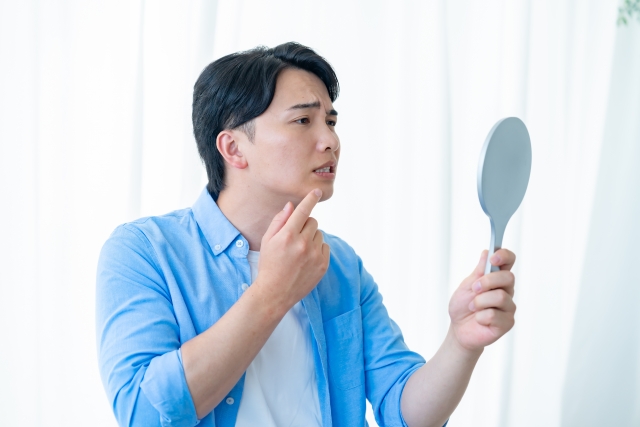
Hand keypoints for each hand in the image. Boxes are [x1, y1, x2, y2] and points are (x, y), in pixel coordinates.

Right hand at [254, 189, 330, 312]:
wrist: (275, 293)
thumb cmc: (269, 264)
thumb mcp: (267, 241)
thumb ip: (279, 221)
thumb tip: (291, 206)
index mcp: (288, 235)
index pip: (303, 211)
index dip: (310, 199)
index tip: (317, 191)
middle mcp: (303, 243)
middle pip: (313, 221)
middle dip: (305, 225)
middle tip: (294, 237)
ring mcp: (314, 255)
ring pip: (319, 234)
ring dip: (311, 237)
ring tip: (299, 251)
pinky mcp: (323, 264)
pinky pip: (325, 247)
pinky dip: (317, 249)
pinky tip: (306, 259)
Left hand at [448, 249, 516, 352]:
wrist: (458, 329)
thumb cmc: (463, 306)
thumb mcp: (467, 285)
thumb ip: (479, 271)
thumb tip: (487, 252)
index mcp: (497, 278)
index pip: (509, 261)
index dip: (504, 256)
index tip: (493, 258)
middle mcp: (506, 291)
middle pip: (508, 277)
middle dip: (487, 281)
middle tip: (474, 289)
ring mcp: (508, 307)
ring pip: (500, 297)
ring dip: (480, 302)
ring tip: (473, 307)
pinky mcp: (507, 323)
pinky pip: (494, 315)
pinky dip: (480, 317)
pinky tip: (478, 320)